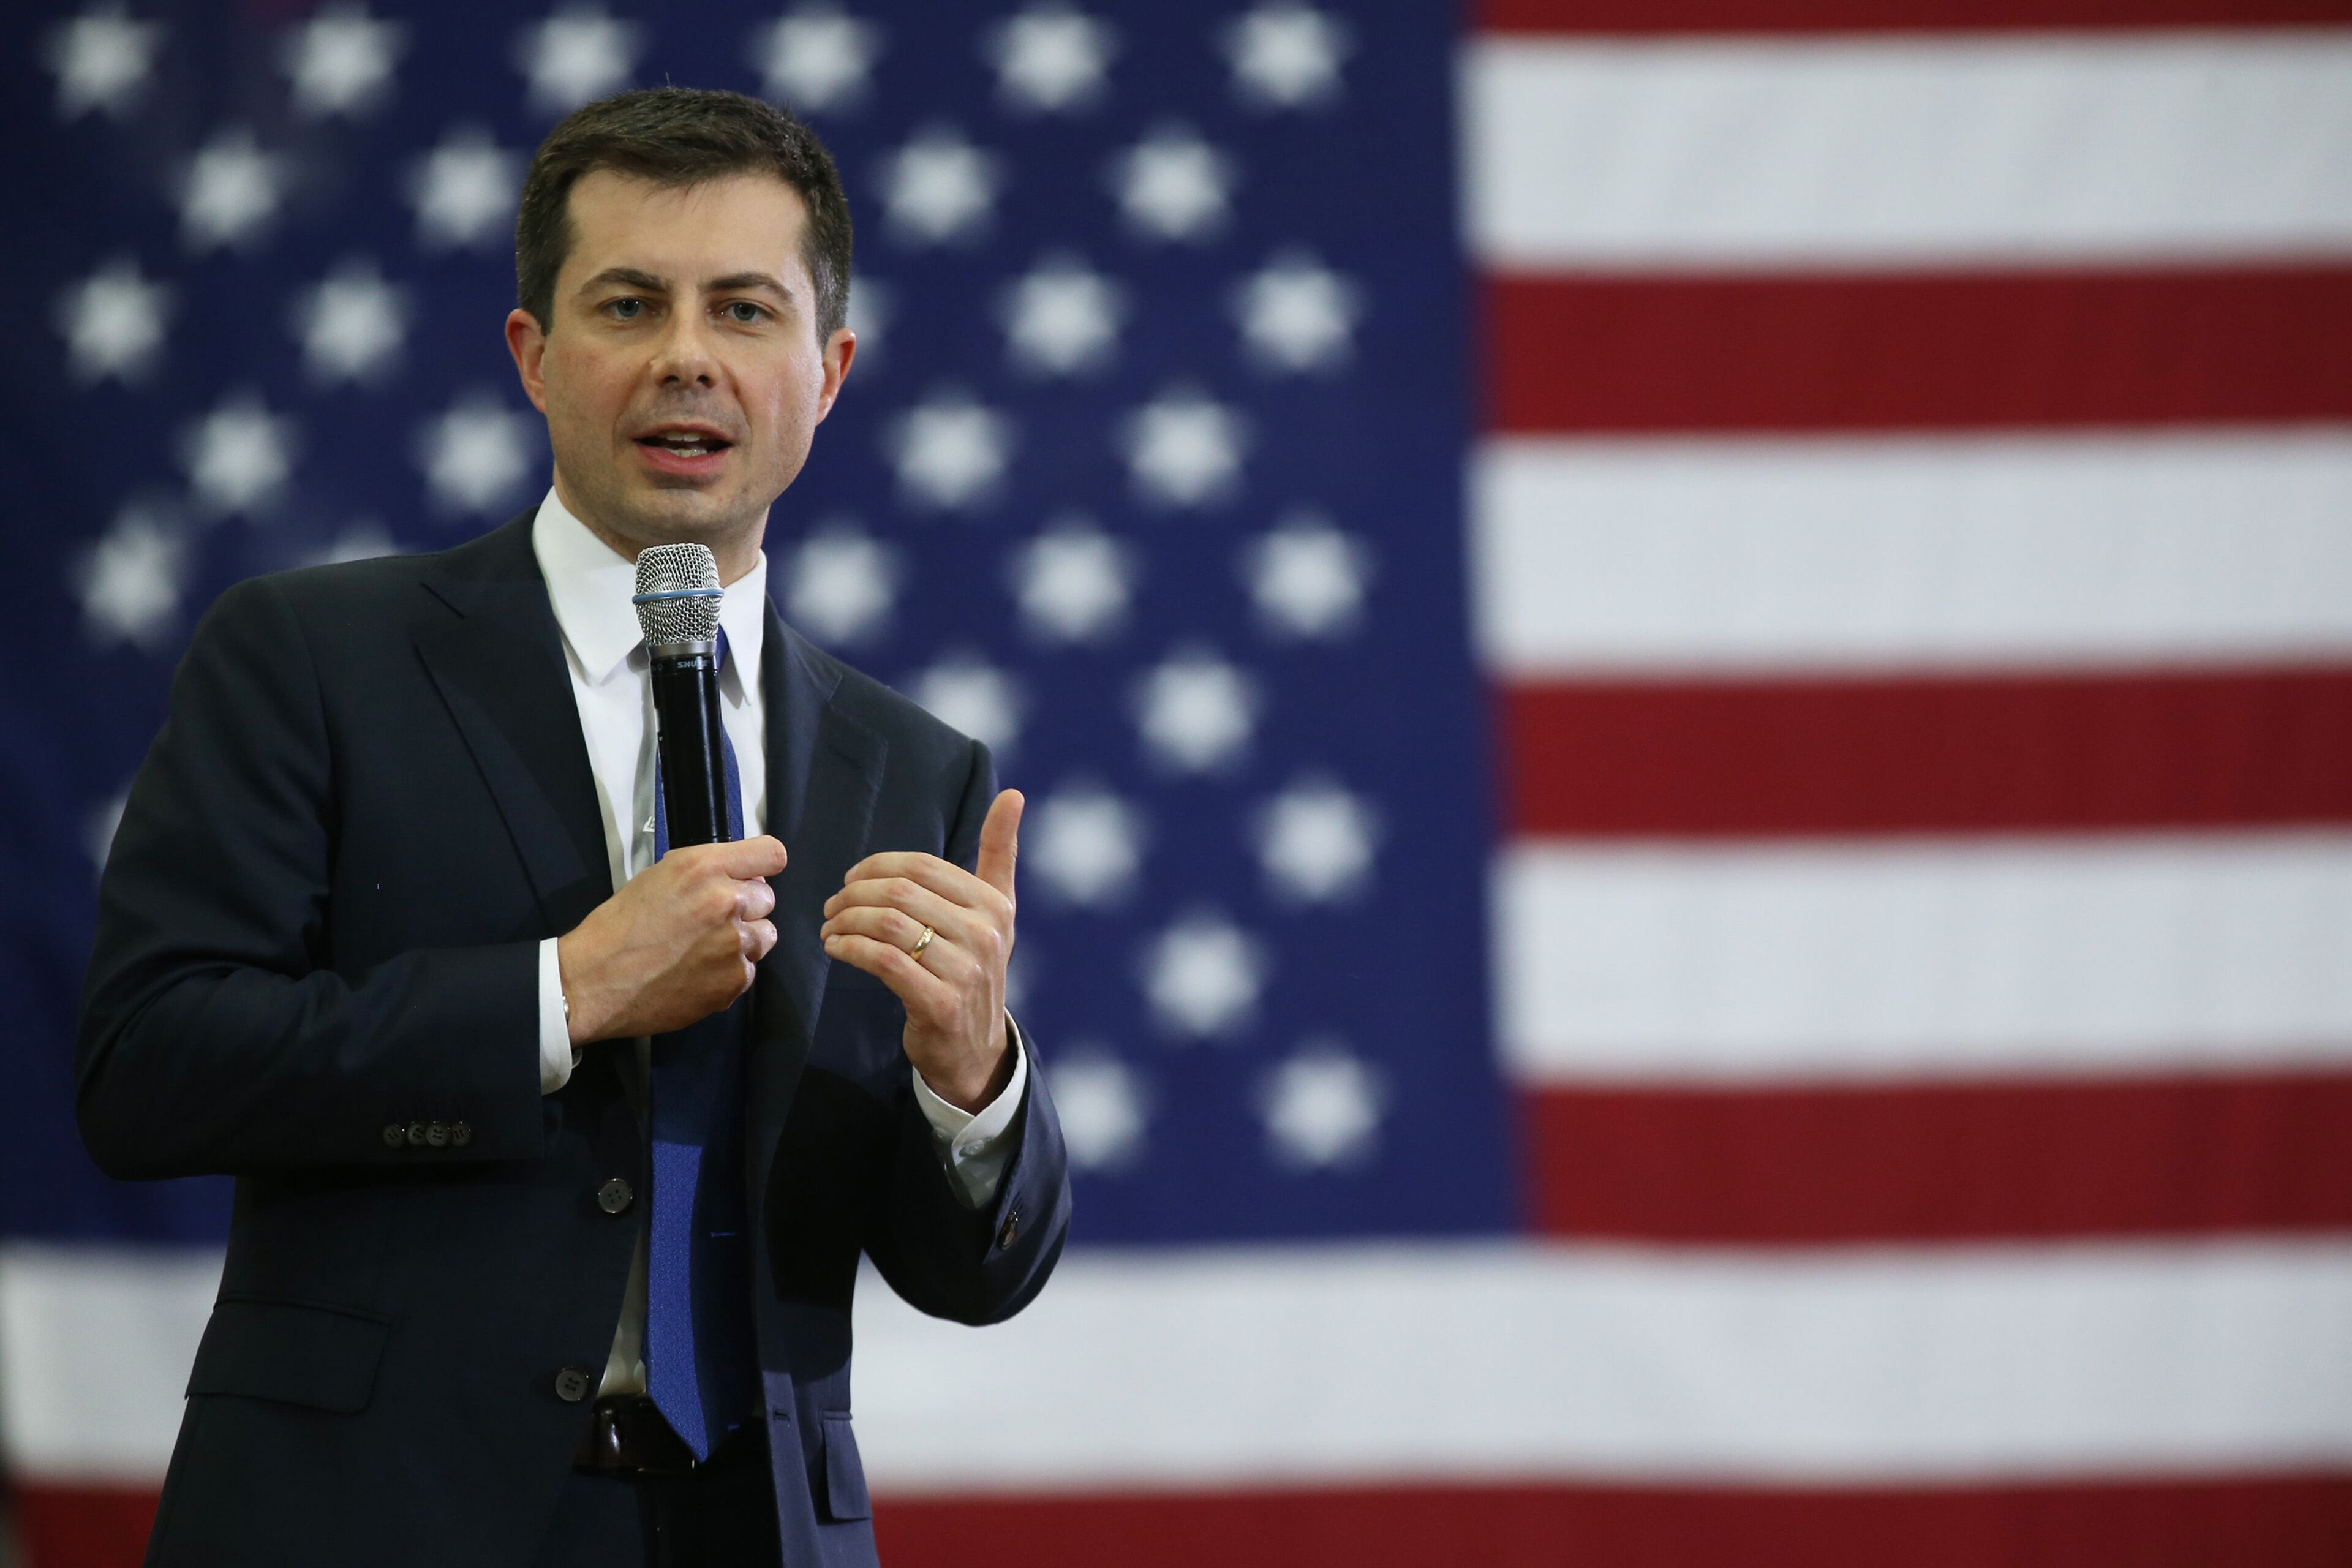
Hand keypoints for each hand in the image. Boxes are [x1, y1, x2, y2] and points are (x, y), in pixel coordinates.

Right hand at [557, 836, 786, 1042]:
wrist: (594, 981)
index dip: (762, 867)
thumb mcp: (658, 877)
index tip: (754, 876)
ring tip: (704, 950)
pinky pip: (749, 970)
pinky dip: (729, 973)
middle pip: (767, 898)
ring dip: (743, 941)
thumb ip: (704, 872)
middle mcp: (726, 901)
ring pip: (765, 936)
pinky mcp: (733, 980)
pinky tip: (697, 974)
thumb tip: (736, 875)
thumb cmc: (618, 928)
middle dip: (745, 908)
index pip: (772, 854)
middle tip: (712, 922)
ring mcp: (733, 943)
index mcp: (704, 868)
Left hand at [820, 790, 1021, 1112]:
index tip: (851, 880)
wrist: (975, 1049)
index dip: (875, 867)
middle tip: (831, 905)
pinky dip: (849, 948)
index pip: (921, 866)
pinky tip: (835, 948)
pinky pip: (882, 960)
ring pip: (888, 924)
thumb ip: (1000, 852)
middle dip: (853, 894)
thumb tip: (1013, 794)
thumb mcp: (995, 911)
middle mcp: (985, 934)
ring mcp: (965, 970)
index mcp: (994, 905)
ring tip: (829, 927)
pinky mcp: (940, 1003)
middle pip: (900, 892)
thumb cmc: (974, 968)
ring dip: (845, 921)